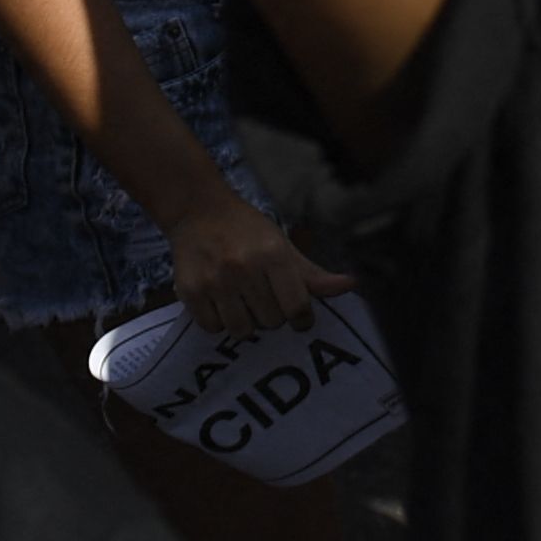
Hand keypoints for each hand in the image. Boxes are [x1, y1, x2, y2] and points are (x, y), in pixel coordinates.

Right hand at [163, 198, 354, 343]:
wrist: (198, 210)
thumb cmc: (247, 230)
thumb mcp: (282, 245)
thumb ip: (312, 273)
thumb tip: (350, 285)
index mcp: (272, 254)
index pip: (297, 307)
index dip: (302, 319)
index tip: (298, 316)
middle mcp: (243, 267)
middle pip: (270, 322)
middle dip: (272, 316)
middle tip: (264, 298)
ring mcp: (214, 280)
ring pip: (242, 330)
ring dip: (247, 322)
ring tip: (244, 302)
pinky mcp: (190, 291)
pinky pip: (212, 328)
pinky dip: (219, 322)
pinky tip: (221, 302)